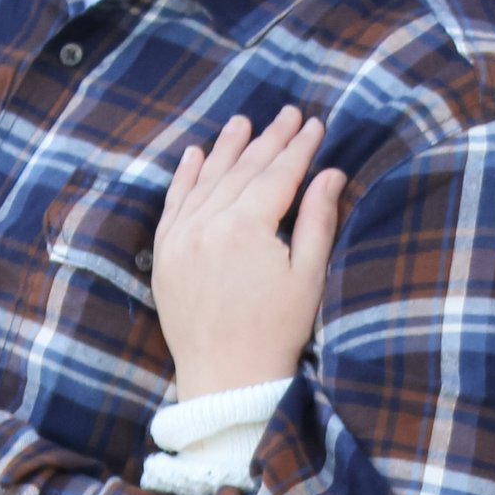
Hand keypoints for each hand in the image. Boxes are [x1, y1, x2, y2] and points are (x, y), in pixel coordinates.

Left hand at [153, 107, 345, 398]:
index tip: (314, 124)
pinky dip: (184, 177)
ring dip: (225, 148)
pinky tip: (194, 154)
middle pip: (242, 170)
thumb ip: (318, 220)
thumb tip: (329, 174)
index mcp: (246, 228)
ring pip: (205, 180)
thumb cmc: (276, 334)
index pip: (277, 175)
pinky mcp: (164, 256)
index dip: (299, 148)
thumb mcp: (308, 277)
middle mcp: (207, 225)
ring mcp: (180, 239)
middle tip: (287, 114)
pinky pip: (174, 204)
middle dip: (268, 140)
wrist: (226, 380)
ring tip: (242, 123)